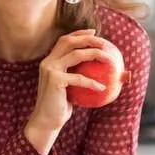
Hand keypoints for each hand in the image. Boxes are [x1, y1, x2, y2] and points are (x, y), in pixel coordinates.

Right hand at [24, 29, 113, 154]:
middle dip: (87, 38)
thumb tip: (101, 72)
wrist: (46, 121)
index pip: (64, 41)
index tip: (93, 33)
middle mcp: (48, 62)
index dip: (78, 34)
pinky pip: (80, 78)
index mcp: (49, 62)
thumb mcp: (70, 89)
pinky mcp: (55, 80)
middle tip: (104, 42)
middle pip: (69, 42)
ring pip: (76, 54)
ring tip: (109, 59)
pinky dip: (93, 82)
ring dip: (95, 53)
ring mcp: (50, 70)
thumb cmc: (60, 107)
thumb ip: (78, 77)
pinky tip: (103, 87)